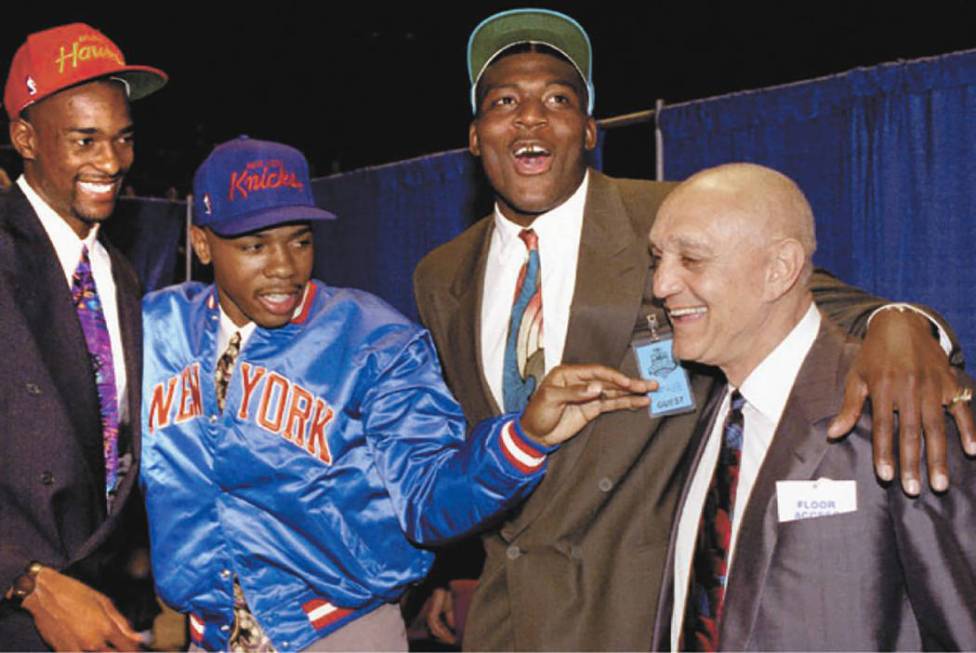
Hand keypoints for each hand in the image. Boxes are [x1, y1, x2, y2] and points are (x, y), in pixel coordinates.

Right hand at [22, 566, 141, 651]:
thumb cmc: (74, 593)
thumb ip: (122, 623)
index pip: (128, 648)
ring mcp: (76, 650)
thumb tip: (139, 638)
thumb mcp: (104, 602)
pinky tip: (91, 648)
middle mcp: (92, 643)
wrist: (43, 595)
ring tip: (107, 647)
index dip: (136, 650)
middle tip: (122, 646)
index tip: (140, 650)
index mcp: (106, 628)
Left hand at [425, 587, 456, 644]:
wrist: (443, 586)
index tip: (451, 639)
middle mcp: (429, 617)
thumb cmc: (445, 595)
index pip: (436, 628)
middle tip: (452, 641)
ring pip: (436, 630)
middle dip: (444, 637)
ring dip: (444, 635)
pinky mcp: (432, 614)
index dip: (444, 634)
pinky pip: (437, 626)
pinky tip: (449, 633)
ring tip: (452, 639)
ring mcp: (430, 615)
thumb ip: (449, 618)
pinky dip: (443, 631)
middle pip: (435, 631)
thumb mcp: (448, 609)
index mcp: (432, 615)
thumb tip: (453, 627)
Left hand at [520, 364, 655, 446]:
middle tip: (649, 384)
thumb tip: (597, 387)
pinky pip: (611, 404)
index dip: (613, 377)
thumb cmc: (536, 413)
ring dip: (632, 393)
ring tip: (650, 392)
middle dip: (629, 383)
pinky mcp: (591, 408)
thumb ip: (574, 393)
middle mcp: (581, 382)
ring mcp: (588, 395)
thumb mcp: (551, 399)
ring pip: (614, 392)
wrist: (534, 435)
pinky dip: (625, 403)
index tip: (628, 382)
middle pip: (609, 381)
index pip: (596, 372)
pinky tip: (639, 402)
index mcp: (568, 373)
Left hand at [827, 308, 975, 494]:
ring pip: (936, 428)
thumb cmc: (873, 355)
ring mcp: (932, 387)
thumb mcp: (857, 376)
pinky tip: (972, 451)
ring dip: (939, 458)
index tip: (886, 477)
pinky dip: (969, 430)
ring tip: (940, 484)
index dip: (884, 453)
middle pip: (911, 433)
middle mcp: (908, 389)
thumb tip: (832, 435)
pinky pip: (962, 410)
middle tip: (912, 491)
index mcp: (883, 389)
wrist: (901, 324)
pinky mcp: (950, 383)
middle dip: (912, 465)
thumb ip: (849, 407)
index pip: (882, 428)